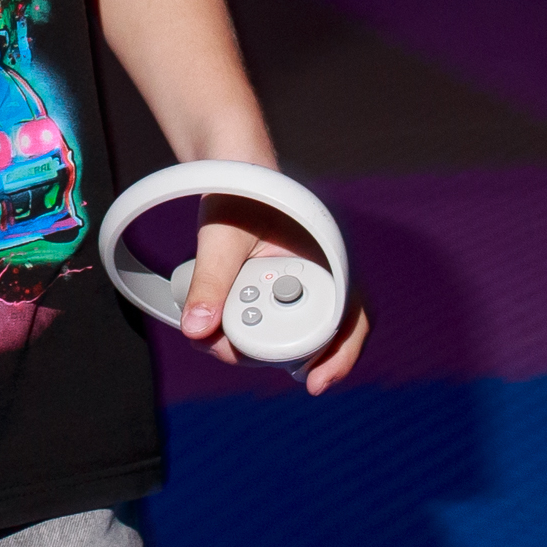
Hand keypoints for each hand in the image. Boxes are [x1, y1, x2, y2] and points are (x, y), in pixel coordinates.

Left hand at [178, 192, 371, 394]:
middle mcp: (326, 271)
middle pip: (330, 332)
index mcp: (329, 257)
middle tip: (248, 364)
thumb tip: (196, 330)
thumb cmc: (236, 192)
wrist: (230, 163)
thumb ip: (210, 281)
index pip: (350, 317)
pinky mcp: (281, 285)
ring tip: (222, 343)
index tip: (315, 383)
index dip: (338, 356)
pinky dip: (257, 331)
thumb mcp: (220, 238)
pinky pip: (279, 317)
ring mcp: (305, 280)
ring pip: (303, 328)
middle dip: (297, 358)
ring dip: (269, 346)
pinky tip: (229, 338)